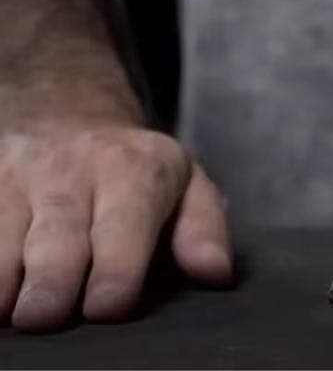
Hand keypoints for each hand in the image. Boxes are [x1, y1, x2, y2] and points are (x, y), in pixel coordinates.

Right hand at [0, 117, 231, 330]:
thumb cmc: (134, 171)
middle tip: (49, 317)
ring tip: (17, 312)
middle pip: (56, 242)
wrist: (64, 113)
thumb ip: (204, 229)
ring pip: (1, 243)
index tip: (108, 307)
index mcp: (134, 171)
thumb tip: (215, 273)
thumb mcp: (185, 184)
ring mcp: (16, 180)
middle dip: (51, 287)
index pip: (123, 227)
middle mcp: (71, 172)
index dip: (115, 273)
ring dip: (6, 285)